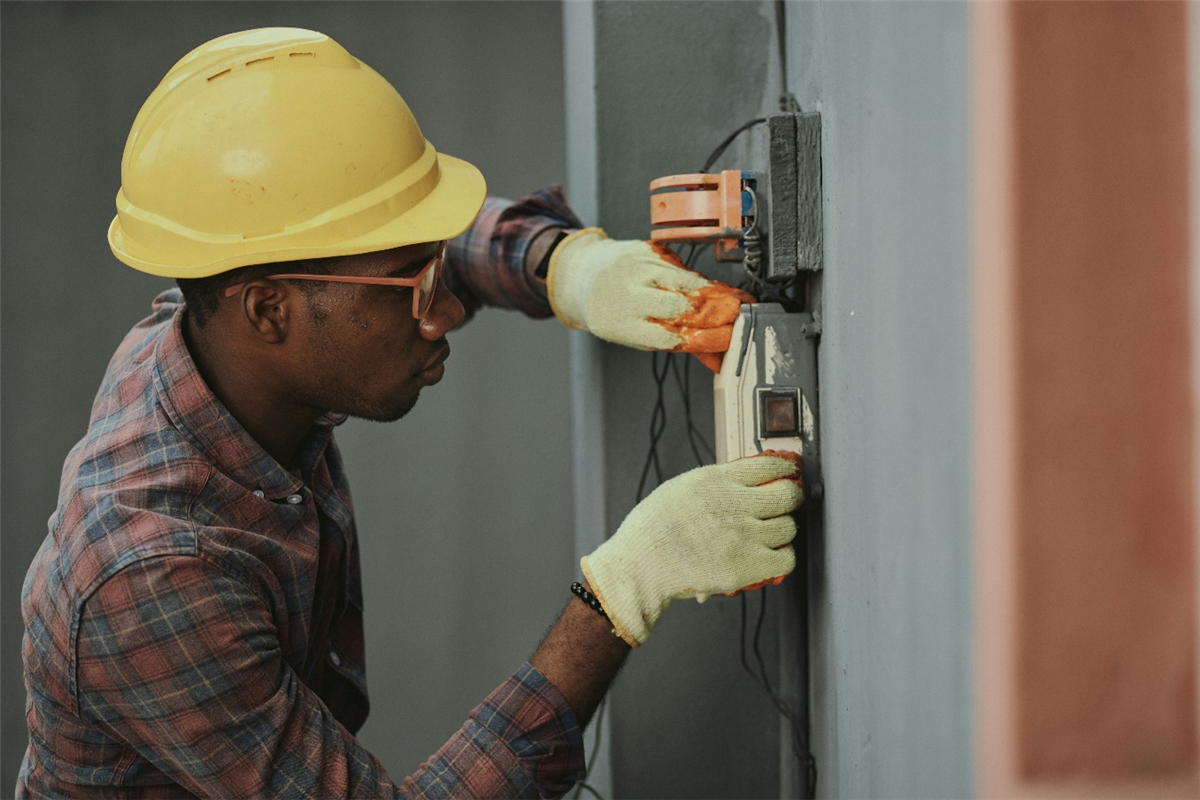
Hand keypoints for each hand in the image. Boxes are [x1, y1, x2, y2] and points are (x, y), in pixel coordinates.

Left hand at [546, 228, 754, 369]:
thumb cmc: (613, 311)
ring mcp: (638, 269)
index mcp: (624, 326)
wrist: (584, 273)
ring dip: (716, 293)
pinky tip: (712, 286)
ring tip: (735, 301)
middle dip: (716, 312)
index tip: (728, 339)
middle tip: (740, 316)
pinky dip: (699, 278)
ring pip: (686, 282)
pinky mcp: (647, 250)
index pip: (671, 336)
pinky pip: (682, 266)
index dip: (705, 338)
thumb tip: (716, 357)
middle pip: (682, 306)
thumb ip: (676, 343)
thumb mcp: (637, 335)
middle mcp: (629, 295)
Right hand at [581, 451, 803, 646]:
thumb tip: (748, 480)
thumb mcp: (682, 488)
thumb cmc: (653, 529)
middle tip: (785, 503)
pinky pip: (786, 559)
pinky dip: (781, 558)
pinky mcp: (747, 566)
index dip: (786, 468)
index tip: (790, 472)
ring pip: (788, 528)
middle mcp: (735, 504)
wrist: (640, 565)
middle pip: (787, 495)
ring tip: (767, 534)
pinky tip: (768, 556)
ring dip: (782, 530)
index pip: (770, 464)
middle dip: (790, 498)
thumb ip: (716, 483)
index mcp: (717, 480)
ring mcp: (744, 536)